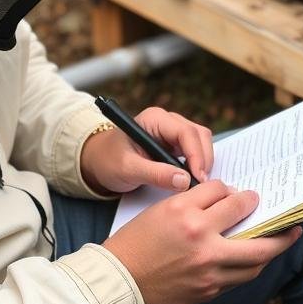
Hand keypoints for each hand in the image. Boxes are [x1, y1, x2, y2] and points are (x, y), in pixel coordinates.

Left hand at [80, 106, 213, 194]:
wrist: (99, 162)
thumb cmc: (108, 161)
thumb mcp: (128, 169)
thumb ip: (155, 174)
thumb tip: (184, 181)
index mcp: (154, 119)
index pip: (185, 132)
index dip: (196, 155)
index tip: (198, 178)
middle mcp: (167, 121)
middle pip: (199, 135)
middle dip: (203, 159)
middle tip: (200, 184)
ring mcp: (173, 132)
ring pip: (201, 142)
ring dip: (203, 162)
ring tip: (195, 183)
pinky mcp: (176, 144)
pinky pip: (196, 151)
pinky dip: (198, 164)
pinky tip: (191, 180)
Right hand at [102, 180, 302, 303]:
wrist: (119, 281)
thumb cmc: (137, 241)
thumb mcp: (162, 209)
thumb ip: (196, 202)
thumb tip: (229, 200)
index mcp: (187, 215)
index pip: (224, 194)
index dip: (233, 192)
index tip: (242, 195)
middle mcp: (202, 243)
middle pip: (255, 234)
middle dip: (279, 228)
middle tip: (292, 223)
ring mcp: (208, 271)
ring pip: (254, 261)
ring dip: (271, 250)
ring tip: (282, 241)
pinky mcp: (208, 291)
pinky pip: (239, 277)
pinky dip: (250, 266)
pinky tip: (253, 258)